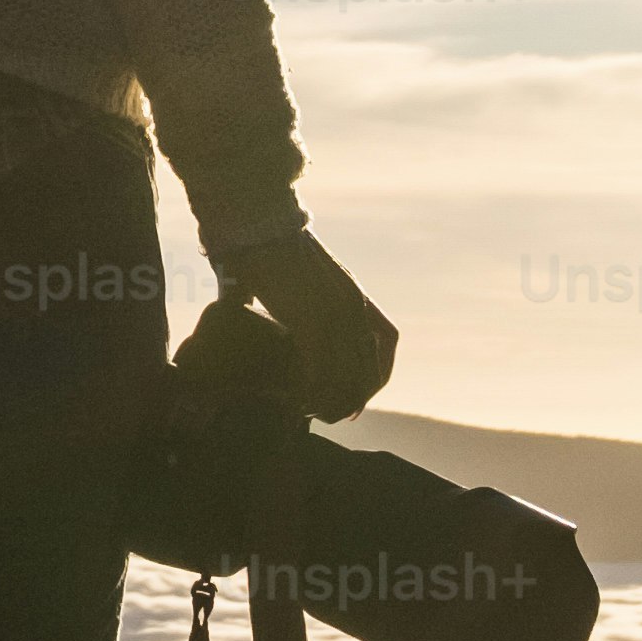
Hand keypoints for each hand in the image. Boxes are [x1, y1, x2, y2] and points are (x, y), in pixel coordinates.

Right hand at [230, 231, 397, 420]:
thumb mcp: (297, 281)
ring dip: (331, 402)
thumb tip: (253, 314)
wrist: (257, 224)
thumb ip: (294, 303)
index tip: (354, 401)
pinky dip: (310, 394)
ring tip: (309, 412)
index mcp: (356, 296)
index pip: (388, 343)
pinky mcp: (312, 321)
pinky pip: (321, 372)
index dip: (375, 378)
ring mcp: (336, 315)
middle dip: (352, 400)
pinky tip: (296, 402)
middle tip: (327, 416)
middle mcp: (354, 307)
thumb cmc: (266, 250)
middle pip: (371, 371)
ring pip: (348, 378)